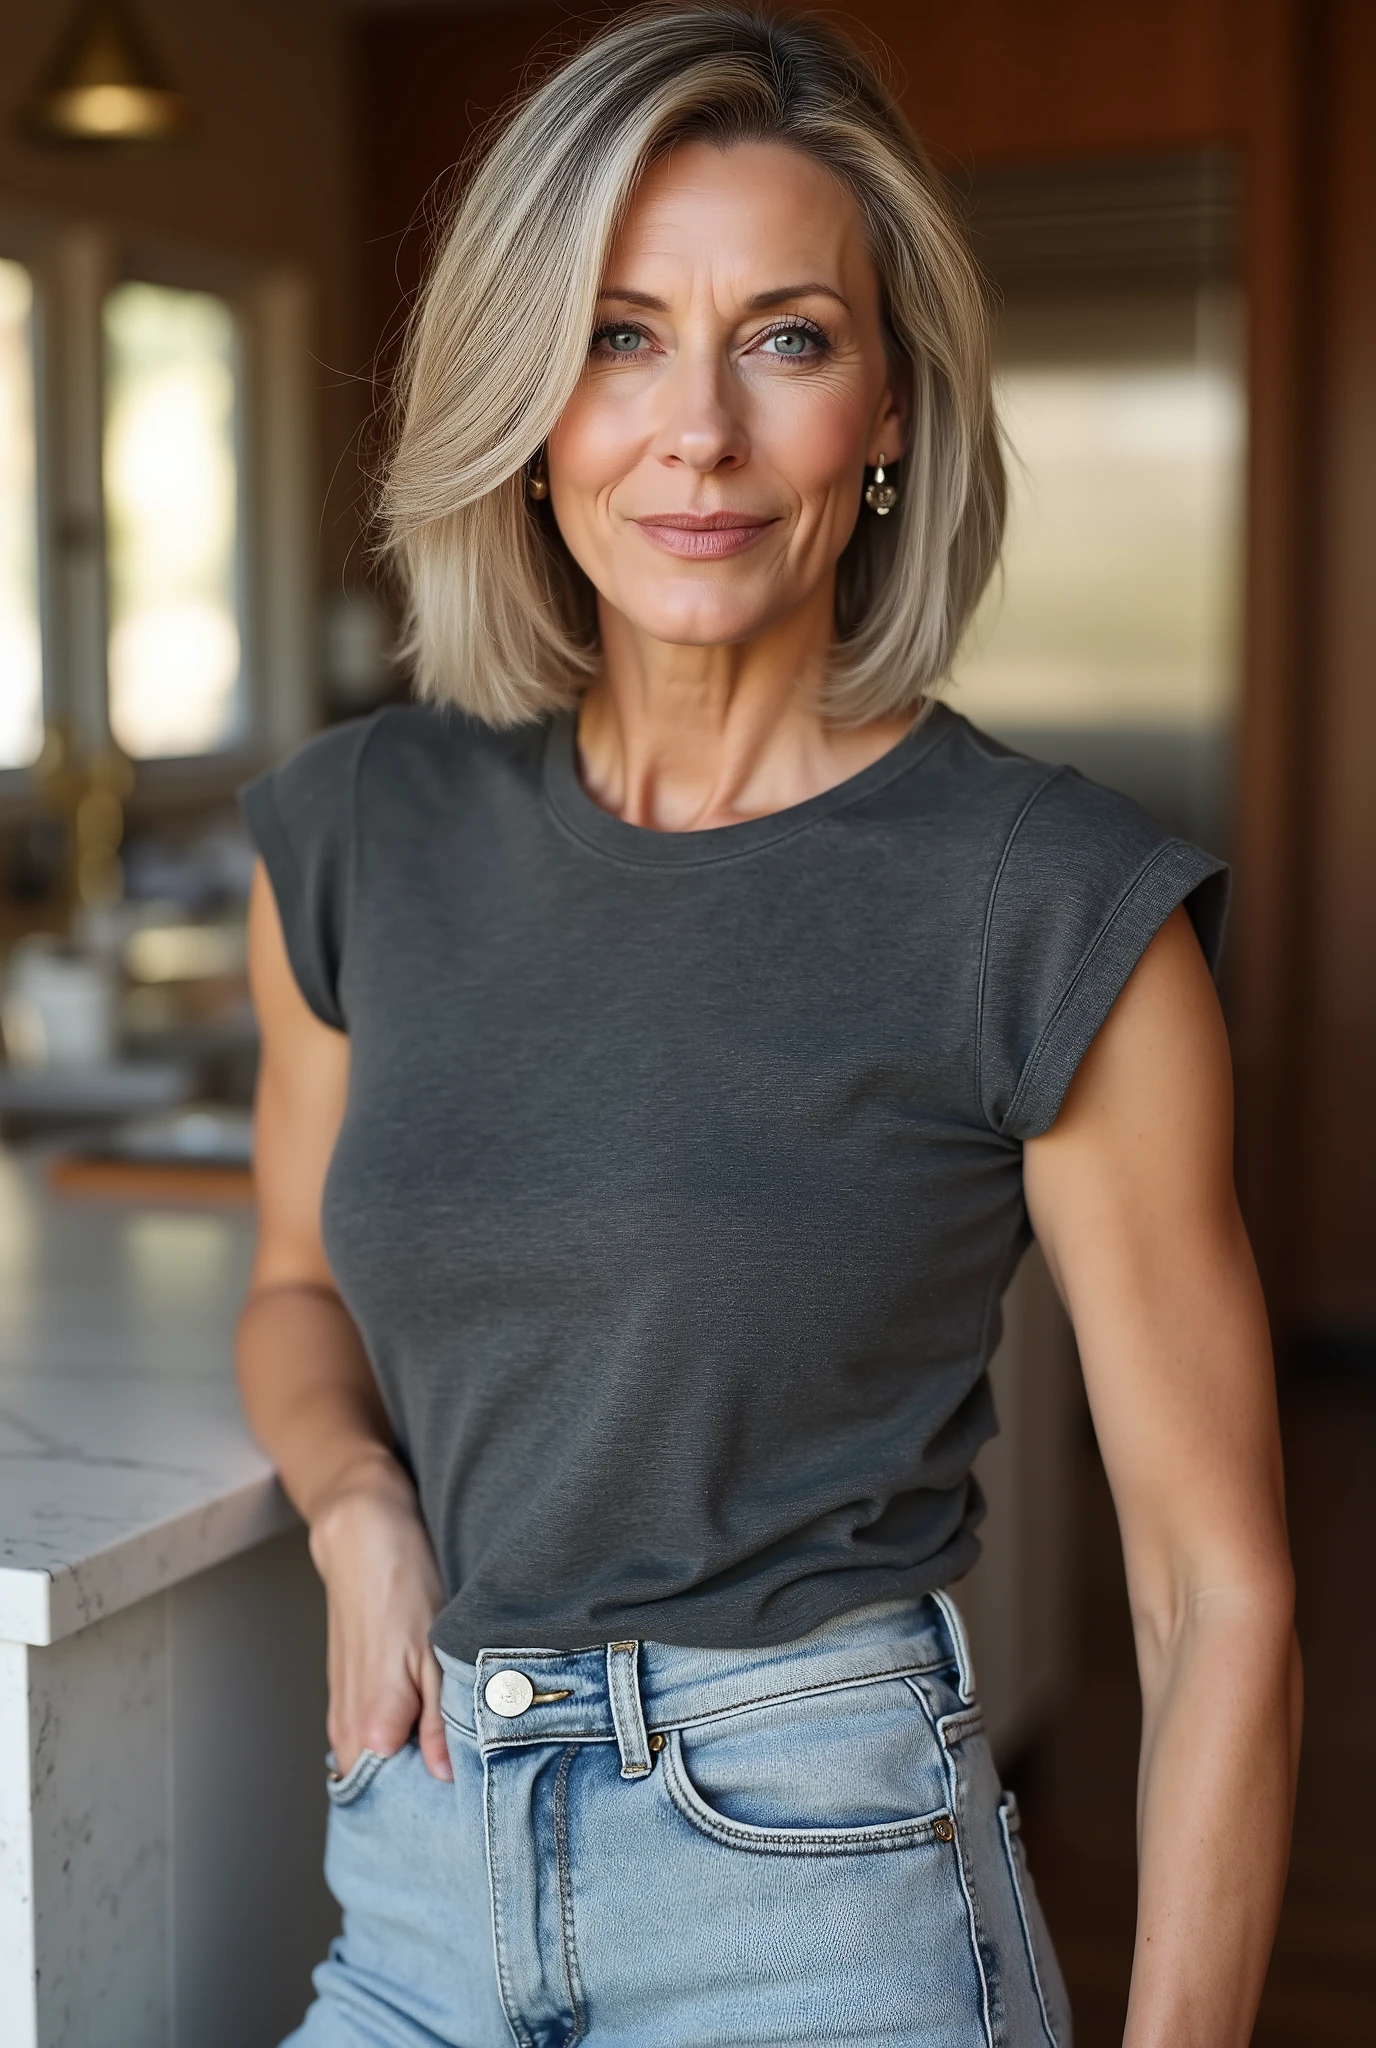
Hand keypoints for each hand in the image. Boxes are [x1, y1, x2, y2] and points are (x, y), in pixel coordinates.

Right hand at [308, 1464, 452, 1781]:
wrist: (363, 1537)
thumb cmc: (403, 1586)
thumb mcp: (437, 1655)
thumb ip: (438, 1724)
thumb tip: (446, 1778)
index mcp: (373, 1727)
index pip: (399, 1801)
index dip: (433, 1809)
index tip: (468, 1808)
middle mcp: (348, 1729)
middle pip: (384, 1789)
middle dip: (420, 1796)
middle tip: (468, 1791)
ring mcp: (342, 1712)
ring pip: (374, 1764)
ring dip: (408, 1769)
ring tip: (452, 1762)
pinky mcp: (345, 1695)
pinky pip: (367, 1741)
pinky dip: (394, 1746)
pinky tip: (425, 1730)